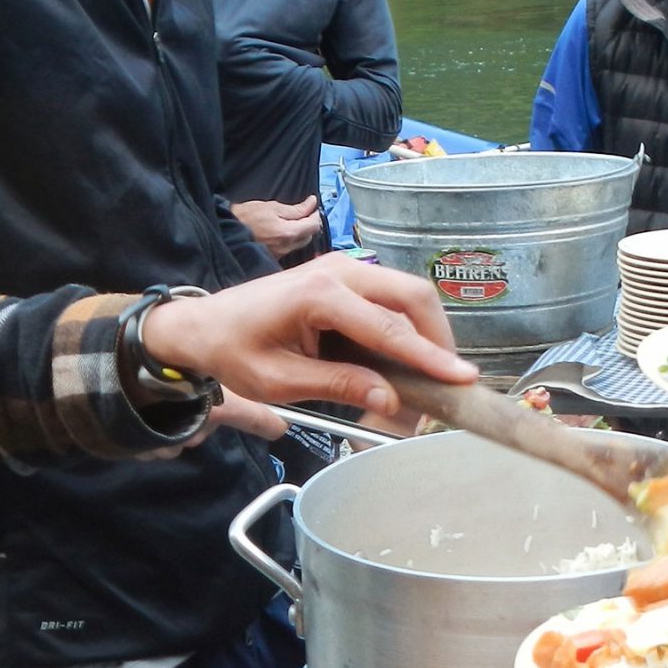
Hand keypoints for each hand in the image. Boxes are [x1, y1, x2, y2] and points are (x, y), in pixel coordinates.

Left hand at [144, 255, 474, 419]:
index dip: (429, 357)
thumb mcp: (281, 380)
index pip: (388, 328)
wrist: (204, 324)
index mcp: (319, 294)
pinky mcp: (346, 274)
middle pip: (412, 296)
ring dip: (427, 332)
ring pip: (409, 292)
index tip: (462, 378)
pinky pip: (392, 295)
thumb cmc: (234, 352)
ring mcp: (345, 267)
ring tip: (431, 376)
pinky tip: (407, 359)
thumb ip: (339, 385)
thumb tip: (390, 400)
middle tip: (450, 381)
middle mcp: (339, 269)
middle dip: (439, 339)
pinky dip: (408, 325)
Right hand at [231, 196, 324, 260]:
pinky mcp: (273, 258)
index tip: (310, 206)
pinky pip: (289, 248)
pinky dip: (290, 239)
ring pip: (300, 243)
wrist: (227, 230)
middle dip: (309, 223)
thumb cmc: (247, 217)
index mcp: (288, 233)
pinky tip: (281, 231)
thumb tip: (312, 204)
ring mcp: (280, 254)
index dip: (315, 214)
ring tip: (290, 221)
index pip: (314, 225)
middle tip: (302, 212)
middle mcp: (286, 247)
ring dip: (300, 232)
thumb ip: (296, 208)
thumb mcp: (273, 207)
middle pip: (309, 236)